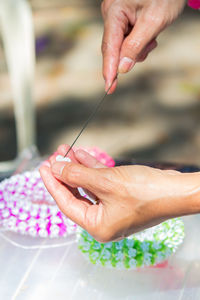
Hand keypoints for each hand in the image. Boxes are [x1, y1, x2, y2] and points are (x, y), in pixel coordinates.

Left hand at [40, 144, 199, 241]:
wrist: (176, 190)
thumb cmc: (145, 192)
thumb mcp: (105, 182)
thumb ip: (77, 175)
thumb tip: (56, 167)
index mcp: (97, 226)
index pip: (66, 203)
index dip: (52, 183)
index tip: (43, 166)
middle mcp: (103, 221)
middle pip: (76, 194)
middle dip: (65, 172)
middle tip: (56, 155)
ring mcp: (113, 209)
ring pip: (88, 186)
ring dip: (78, 168)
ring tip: (67, 150)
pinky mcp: (121, 197)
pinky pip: (100, 183)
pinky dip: (92, 169)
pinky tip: (83, 155)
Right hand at [101, 0, 185, 92]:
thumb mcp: (154, 22)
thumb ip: (136, 46)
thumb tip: (122, 68)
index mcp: (114, 12)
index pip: (109, 47)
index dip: (109, 69)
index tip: (108, 88)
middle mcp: (111, 14)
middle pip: (115, 48)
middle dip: (131, 54)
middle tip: (151, 43)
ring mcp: (116, 17)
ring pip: (122, 46)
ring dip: (138, 48)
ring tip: (153, 35)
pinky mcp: (123, 20)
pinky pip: (127, 40)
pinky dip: (139, 42)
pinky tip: (150, 33)